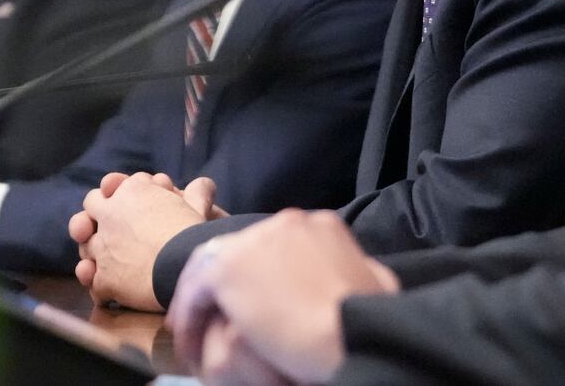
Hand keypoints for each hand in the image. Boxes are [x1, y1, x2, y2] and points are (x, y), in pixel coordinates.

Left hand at [69, 171, 216, 310]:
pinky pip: (92, 280)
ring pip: (86, 244)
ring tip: (113, 262)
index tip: (134, 206)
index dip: (121, 194)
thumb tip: (205, 184)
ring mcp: (102, 246)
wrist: (183, 265)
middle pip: (92, 204)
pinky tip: (112, 290)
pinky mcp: (102, 277)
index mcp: (132, 191)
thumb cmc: (193, 232)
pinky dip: (101, 284)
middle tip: (112, 228)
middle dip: (98, 213)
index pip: (114, 184)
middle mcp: (109, 213)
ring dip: (96, 251)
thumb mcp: (198, 205)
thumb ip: (198, 192)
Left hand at [168, 210, 397, 384]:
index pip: (275, 244)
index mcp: (320, 225)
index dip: (260, 274)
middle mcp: (285, 223)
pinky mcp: (227, 268)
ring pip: (213, 265)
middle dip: (229, 284)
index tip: (254, 303)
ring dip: (202, 300)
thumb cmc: (368, 319)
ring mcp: (254, 241)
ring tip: (194, 333)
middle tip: (217, 317)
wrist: (348, 333)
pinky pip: (195, 291)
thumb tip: (363, 270)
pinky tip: (189, 342)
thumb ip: (360, 269)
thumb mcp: (375, 284)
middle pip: (243, 250)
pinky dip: (189, 315)